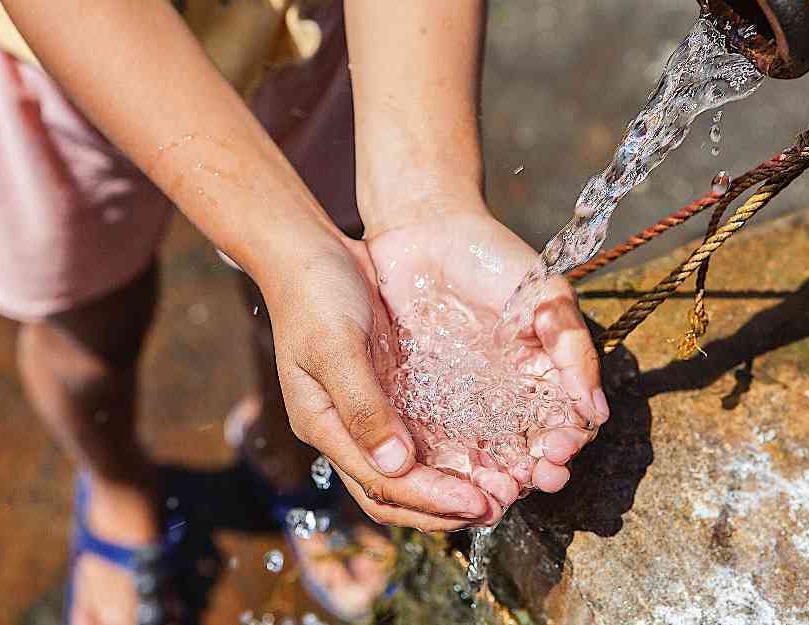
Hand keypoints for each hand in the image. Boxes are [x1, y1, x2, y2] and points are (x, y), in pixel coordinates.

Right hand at [257, 229, 494, 531]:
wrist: (309, 252)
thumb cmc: (315, 294)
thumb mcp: (336, 347)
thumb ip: (363, 405)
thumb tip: (397, 465)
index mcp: (324, 426)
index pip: (381, 484)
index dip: (429, 500)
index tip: (475, 503)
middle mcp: (347, 429)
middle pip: (396, 492)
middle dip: (444, 508)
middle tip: (498, 507)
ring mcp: (368, 413)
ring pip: (410, 471)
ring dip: (451, 487)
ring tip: (499, 491)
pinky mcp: (389, 392)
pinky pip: (421, 436)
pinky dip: (450, 453)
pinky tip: (485, 453)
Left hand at [366, 207, 607, 515]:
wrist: (425, 232)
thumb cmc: (494, 259)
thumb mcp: (546, 296)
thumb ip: (573, 349)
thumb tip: (597, 411)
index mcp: (544, 376)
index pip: (565, 425)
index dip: (568, 444)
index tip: (561, 448)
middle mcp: (509, 398)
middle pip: (529, 452)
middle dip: (536, 473)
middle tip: (533, 479)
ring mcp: (467, 404)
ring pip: (487, 457)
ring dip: (496, 480)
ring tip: (498, 489)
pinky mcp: (425, 404)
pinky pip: (441, 444)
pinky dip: (451, 466)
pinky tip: (455, 475)